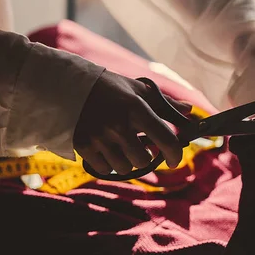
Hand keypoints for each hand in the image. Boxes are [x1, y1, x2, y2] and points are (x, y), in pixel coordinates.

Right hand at [73, 71, 190, 174]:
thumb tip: (189, 110)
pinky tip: (105, 148)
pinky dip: (108, 163)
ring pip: (125, 167)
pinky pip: (105, 169)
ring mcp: (100, 137)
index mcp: (136, 108)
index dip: (175, 154)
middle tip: (139, 145)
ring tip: (120, 146)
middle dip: (145, 155)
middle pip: (144, 160)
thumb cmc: (109, 87)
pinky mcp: (83, 147)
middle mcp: (119, 125)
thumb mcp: (138, 90)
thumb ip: (165, 103)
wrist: (66, 86)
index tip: (174, 159)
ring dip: (126, 160)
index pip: (166, 140)